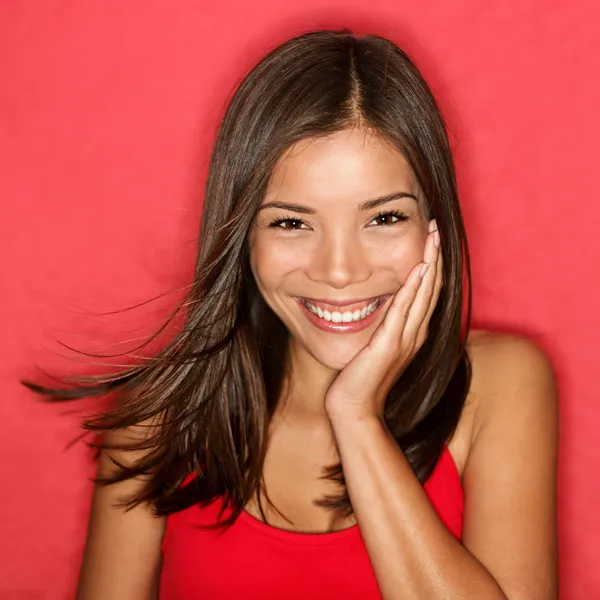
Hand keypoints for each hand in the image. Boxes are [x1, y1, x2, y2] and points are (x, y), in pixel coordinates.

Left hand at [324, 219, 442, 421]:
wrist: (355, 409)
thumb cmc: (361, 379)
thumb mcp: (375, 346)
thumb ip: (383, 325)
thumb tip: (378, 302)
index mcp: (412, 333)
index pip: (427, 292)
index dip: (432, 264)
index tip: (431, 237)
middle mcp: (415, 334)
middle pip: (432, 288)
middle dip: (436, 256)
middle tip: (437, 226)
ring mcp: (405, 340)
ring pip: (423, 295)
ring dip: (430, 263)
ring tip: (433, 236)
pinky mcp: (389, 346)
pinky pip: (403, 312)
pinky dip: (412, 289)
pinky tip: (418, 268)